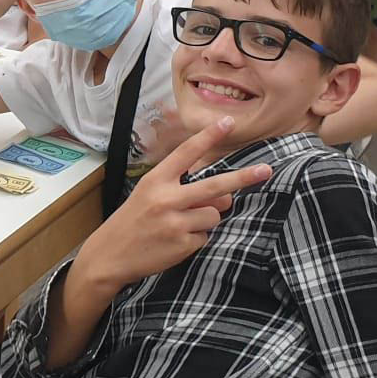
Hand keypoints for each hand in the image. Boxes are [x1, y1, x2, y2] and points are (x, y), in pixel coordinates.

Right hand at [71, 117, 271, 299]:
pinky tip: (175, 241)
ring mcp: (175, 222)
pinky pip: (205, 237)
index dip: (207, 137)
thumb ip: (187, 190)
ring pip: (214, 214)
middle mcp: (166, 198)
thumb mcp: (151, 196)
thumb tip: (226, 196)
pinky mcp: (182, 244)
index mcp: (156, 181)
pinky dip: (196, 239)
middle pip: (214, 185)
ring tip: (180, 225)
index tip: (226, 122)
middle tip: (266, 170)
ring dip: (205, 219)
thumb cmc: (133, 221)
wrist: (110, 255)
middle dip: (243, 177)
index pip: (185, 154)